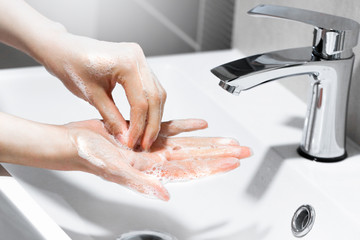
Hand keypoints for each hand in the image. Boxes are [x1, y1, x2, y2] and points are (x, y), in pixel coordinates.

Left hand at [40, 35, 165, 149]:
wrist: (64, 49)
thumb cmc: (72, 67)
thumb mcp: (92, 96)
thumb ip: (112, 118)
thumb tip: (127, 138)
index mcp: (126, 63)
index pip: (141, 102)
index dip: (139, 126)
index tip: (133, 143)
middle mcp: (138, 57)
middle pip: (155, 97)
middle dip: (151, 124)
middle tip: (145, 144)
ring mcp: (140, 58)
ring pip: (157, 92)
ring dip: (154, 115)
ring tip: (145, 136)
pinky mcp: (138, 62)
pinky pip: (151, 87)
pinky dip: (150, 105)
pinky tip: (144, 120)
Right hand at [66, 119, 251, 200]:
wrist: (75, 143)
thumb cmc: (89, 157)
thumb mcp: (113, 171)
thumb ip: (141, 184)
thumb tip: (165, 195)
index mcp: (153, 168)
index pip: (192, 168)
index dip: (214, 165)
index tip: (234, 162)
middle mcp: (157, 157)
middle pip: (197, 156)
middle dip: (221, 153)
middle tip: (243, 152)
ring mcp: (153, 144)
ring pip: (189, 143)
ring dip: (209, 141)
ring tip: (229, 140)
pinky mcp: (145, 130)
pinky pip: (171, 128)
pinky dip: (186, 125)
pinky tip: (200, 123)